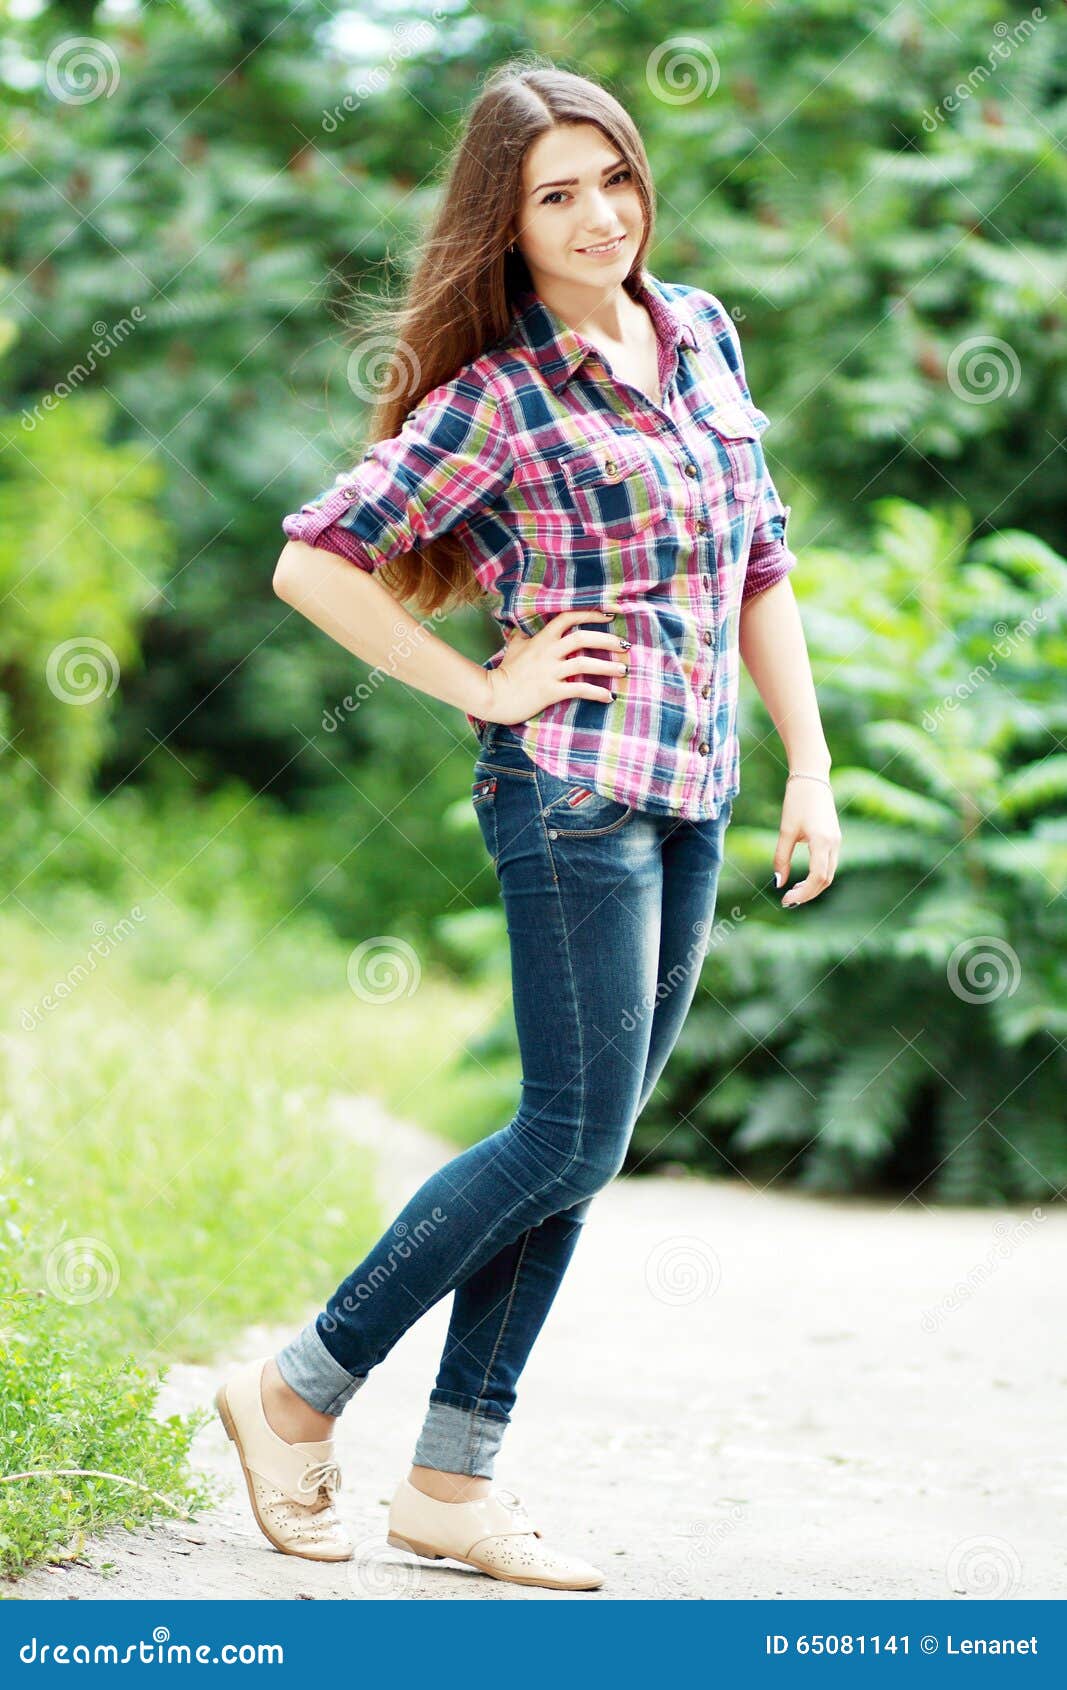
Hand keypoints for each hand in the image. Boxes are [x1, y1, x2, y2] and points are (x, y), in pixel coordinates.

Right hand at [481, 609, 629, 725]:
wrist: (492, 695)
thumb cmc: (505, 672)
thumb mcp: (515, 646)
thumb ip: (528, 634)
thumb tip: (532, 625)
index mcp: (542, 639)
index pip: (568, 617)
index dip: (591, 613)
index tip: (611, 614)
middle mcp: (548, 652)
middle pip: (582, 638)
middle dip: (607, 640)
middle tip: (625, 646)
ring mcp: (549, 672)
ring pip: (584, 663)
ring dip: (608, 667)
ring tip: (624, 670)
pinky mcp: (550, 691)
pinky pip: (578, 689)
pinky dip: (596, 693)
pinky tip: (609, 697)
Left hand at [774, 777, 840, 907]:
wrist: (812, 779)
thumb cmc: (797, 802)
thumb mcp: (785, 830)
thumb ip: (781, 858)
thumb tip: (777, 883)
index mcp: (822, 842)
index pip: (817, 878)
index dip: (803, 893)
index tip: (786, 900)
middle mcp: (834, 844)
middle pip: (826, 880)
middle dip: (808, 893)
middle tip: (788, 901)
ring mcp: (837, 841)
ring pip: (829, 874)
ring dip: (813, 887)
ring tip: (793, 892)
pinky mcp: (834, 838)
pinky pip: (829, 865)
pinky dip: (817, 876)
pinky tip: (802, 880)